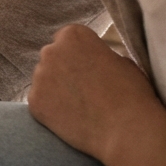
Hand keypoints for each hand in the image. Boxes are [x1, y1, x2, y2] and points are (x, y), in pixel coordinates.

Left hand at [27, 24, 165, 164]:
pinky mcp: (33, 101)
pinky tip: (71, 117)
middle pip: (52, 57)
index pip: (67, 38)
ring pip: (44, 79)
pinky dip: (51, 108)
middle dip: (63, 68)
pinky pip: (40, 101)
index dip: (79, 54)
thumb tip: (89, 59)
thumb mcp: (121, 60)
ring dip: (56, 88)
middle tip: (83, 87)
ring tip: (79, 104)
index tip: (89, 66)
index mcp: (73, 35)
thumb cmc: (131, 92)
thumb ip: (97, 54)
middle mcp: (50, 51)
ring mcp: (39, 77)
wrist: (125, 129)